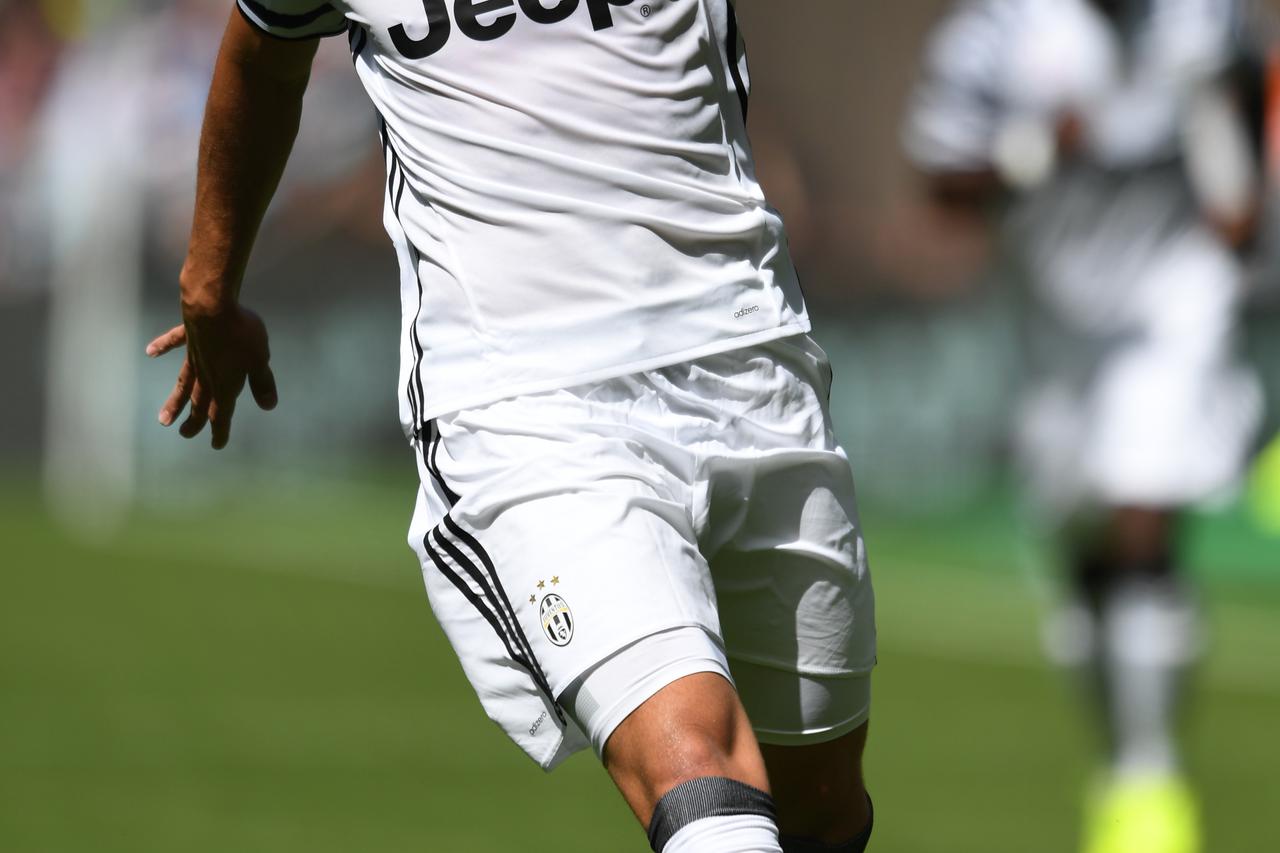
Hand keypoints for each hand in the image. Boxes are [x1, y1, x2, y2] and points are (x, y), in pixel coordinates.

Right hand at [147, 304, 277, 449]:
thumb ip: (262, 382)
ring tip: (164, 419)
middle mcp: (205, 374)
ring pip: (184, 383)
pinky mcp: (187, 335)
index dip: (221, 430)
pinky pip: (173, 342)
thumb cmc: (241, 333)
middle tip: (185, 434)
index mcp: (224, 384)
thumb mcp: (259, 360)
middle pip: (199, 402)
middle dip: (195, 421)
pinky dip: (162, 347)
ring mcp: (194, 356)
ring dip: (175, 402)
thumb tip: (269, 406)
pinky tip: (151, 352)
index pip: (222, 413)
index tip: (217, 445)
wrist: (212, 306)